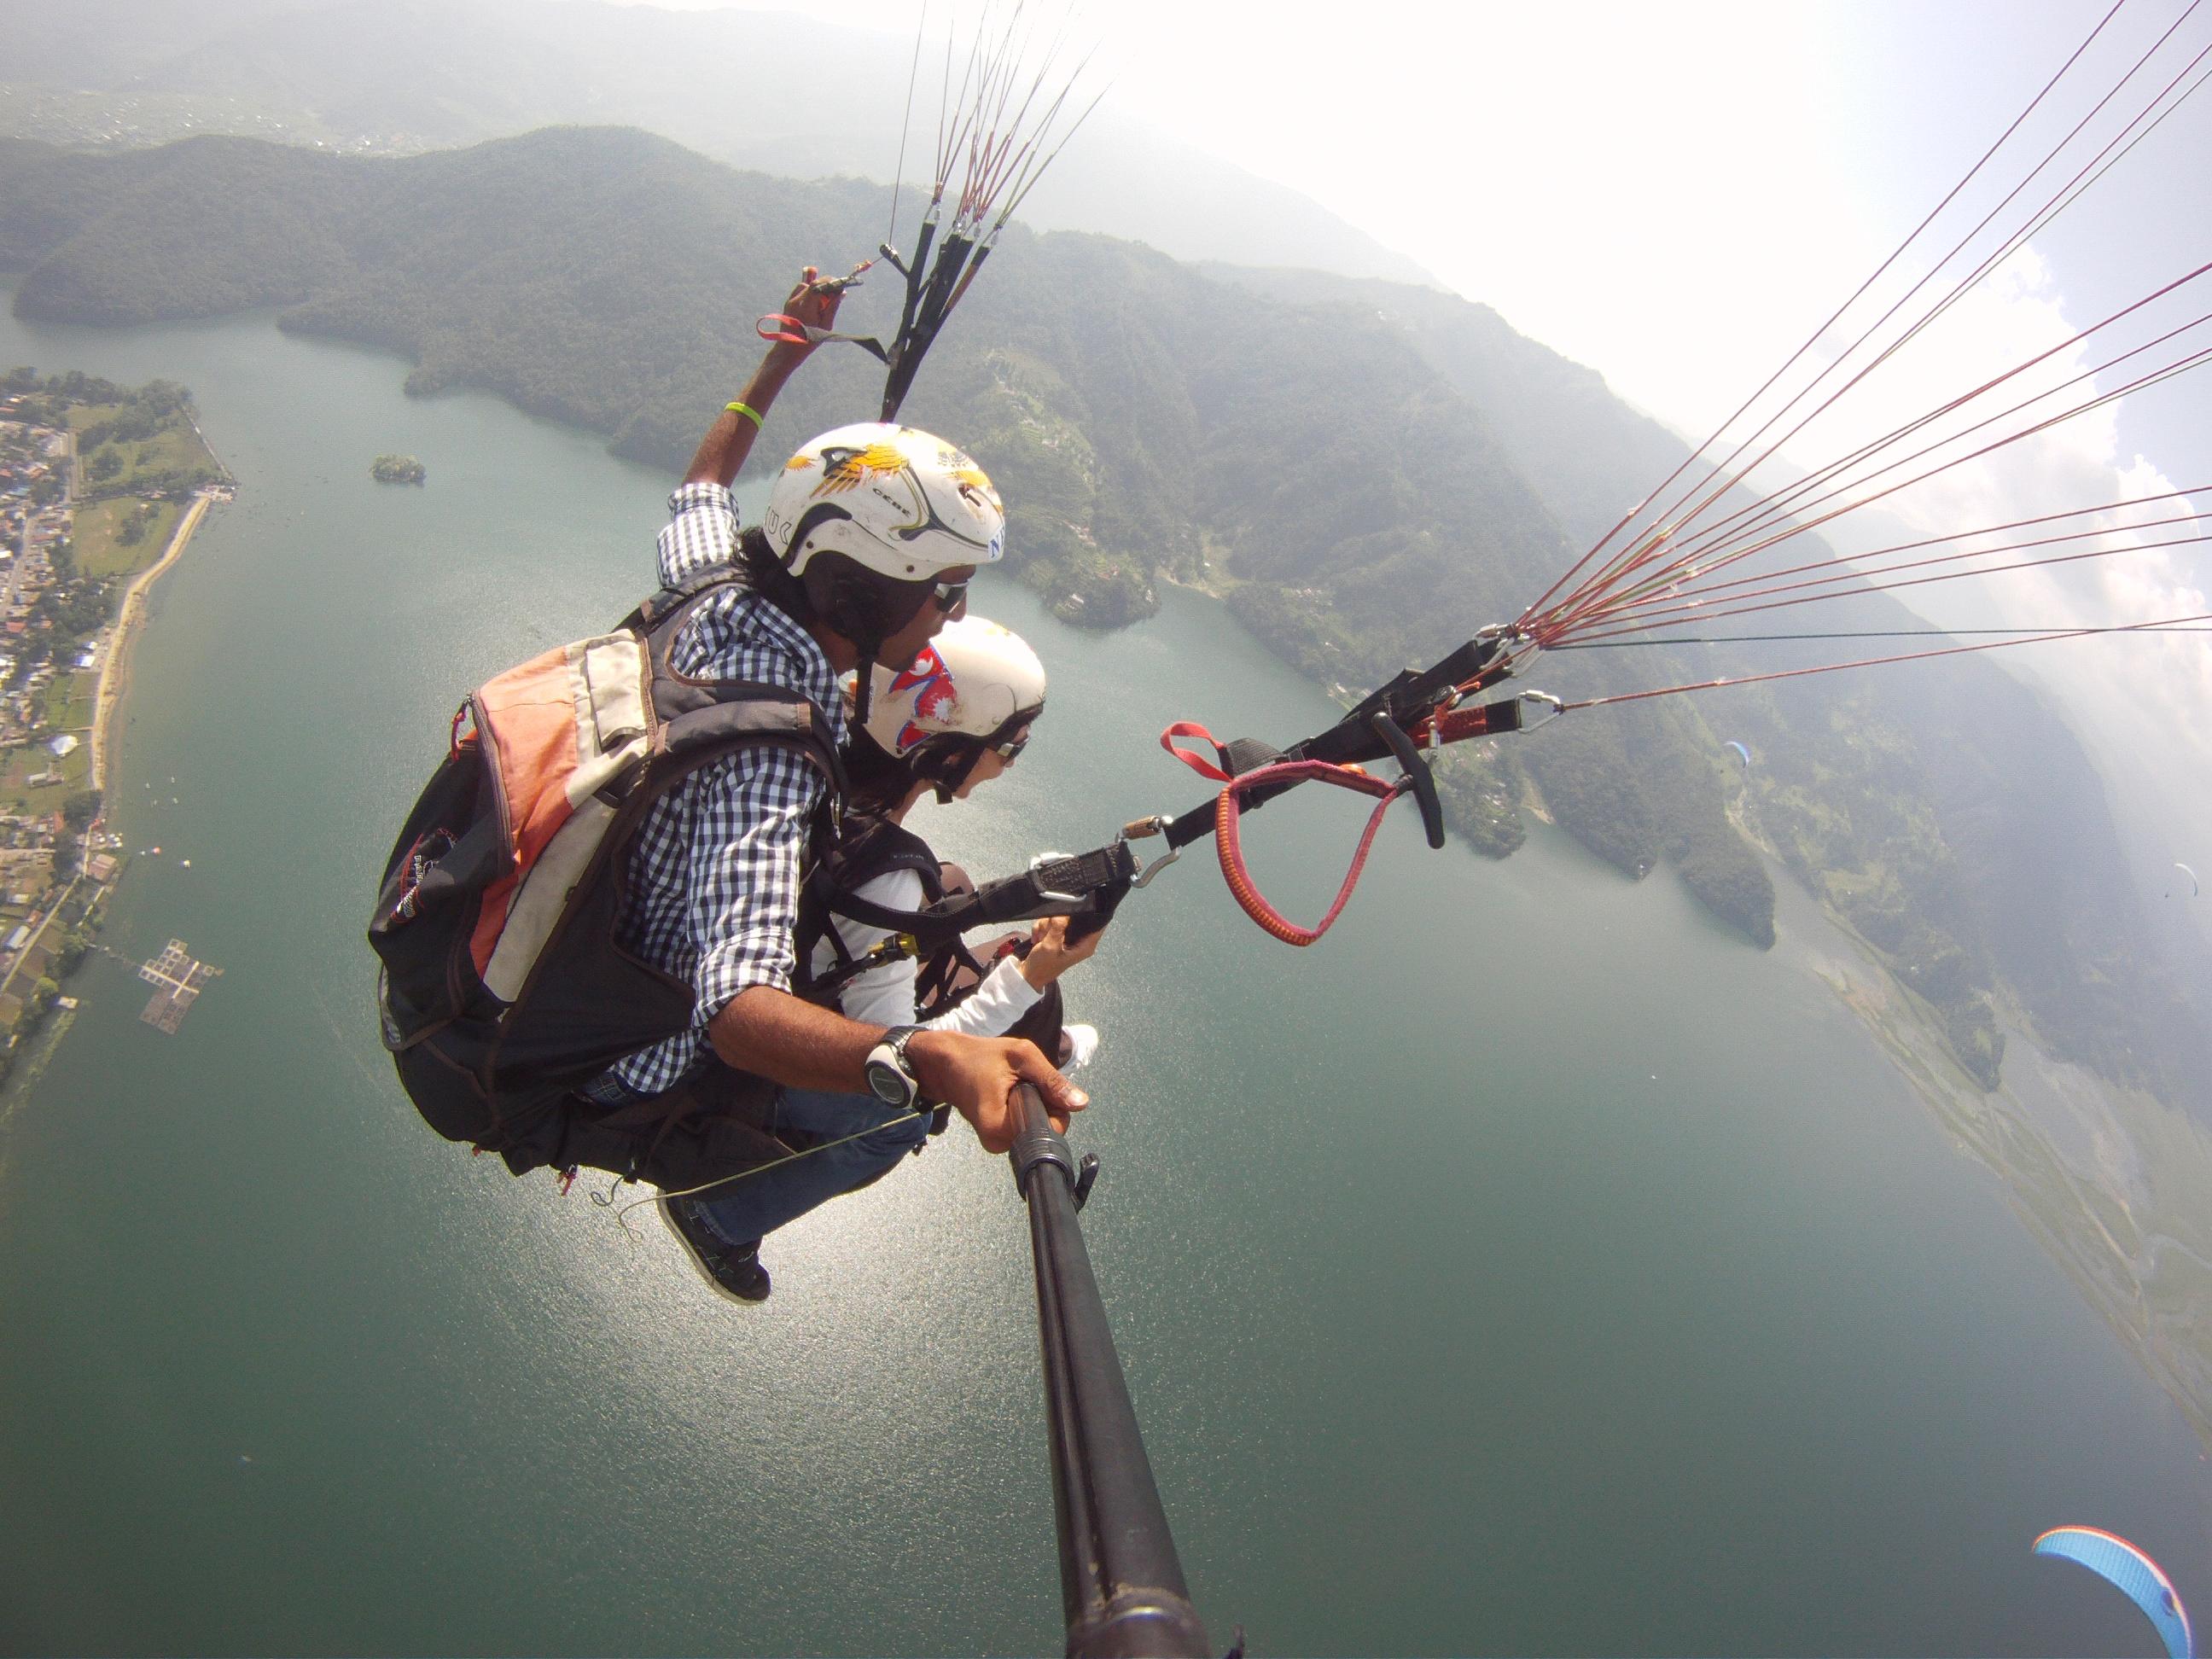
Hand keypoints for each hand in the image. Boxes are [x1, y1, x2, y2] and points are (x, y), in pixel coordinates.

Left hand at [763, 265, 844, 369]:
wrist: (788, 350)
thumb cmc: (809, 341)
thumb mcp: (825, 325)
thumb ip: (833, 307)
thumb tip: (841, 293)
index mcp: (806, 307)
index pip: (817, 285)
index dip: (829, 282)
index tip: (839, 285)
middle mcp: (796, 301)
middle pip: (812, 284)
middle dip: (824, 287)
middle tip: (833, 296)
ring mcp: (790, 301)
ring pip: (805, 286)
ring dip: (815, 290)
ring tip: (822, 304)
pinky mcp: (788, 303)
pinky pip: (799, 291)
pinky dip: (808, 293)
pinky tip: (813, 305)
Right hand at [906, 1029, 1087, 1153]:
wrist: (946, 1063)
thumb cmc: (980, 1056)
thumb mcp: (1021, 1056)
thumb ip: (1051, 1080)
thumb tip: (1081, 1103)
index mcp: (1000, 1127)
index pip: (1051, 1129)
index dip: (1054, 1105)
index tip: (1036, 1084)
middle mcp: (996, 1143)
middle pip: (1044, 1131)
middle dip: (1043, 1105)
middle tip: (1021, 1081)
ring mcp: (995, 1143)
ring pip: (1035, 1129)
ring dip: (1033, 1106)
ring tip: (1012, 1086)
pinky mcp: (995, 1138)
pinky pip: (1023, 1127)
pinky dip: (1023, 1110)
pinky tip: (1008, 1094)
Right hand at [1018, 915, 1105, 988]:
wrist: (1029, 976)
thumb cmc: (1042, 966)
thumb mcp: (1050, 947)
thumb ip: (1058, 929)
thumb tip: (1062, 915)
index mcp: (1086, 946)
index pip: (1097, 925)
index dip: (1089, 914)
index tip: (1074, 911)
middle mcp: (1080, 940)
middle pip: (1075, 917)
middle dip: (1058, 921)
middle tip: (1048, 931)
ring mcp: (1068, 936)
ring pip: (1059, 918)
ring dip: (1046, 926)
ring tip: (1041, 938)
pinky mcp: (1058, 935)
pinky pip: (1051, 922)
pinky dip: (1042, 928)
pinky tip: (1038, 938)